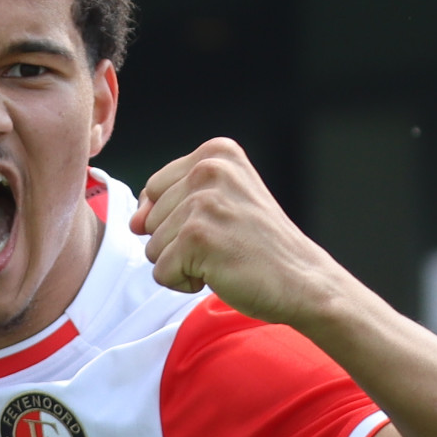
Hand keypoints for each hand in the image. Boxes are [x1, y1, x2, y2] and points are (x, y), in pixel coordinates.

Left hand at [131, 137, 353, 325]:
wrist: (302, 281)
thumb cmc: (259, 246)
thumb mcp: (220, 203)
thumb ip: (171, 201)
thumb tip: (134, 222)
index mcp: (216, 153)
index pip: (154, 190)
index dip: (178, 219)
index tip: (223, 223)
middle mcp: (208, 169)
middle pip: (149, 219)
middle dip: (179, 243)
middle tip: (227, 244)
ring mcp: (203, 202)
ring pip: (152, 247)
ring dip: (184, 264)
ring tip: (225, 256)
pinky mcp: (197, 237)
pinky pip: (161, 272)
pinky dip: (185, 283)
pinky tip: (222, 273)